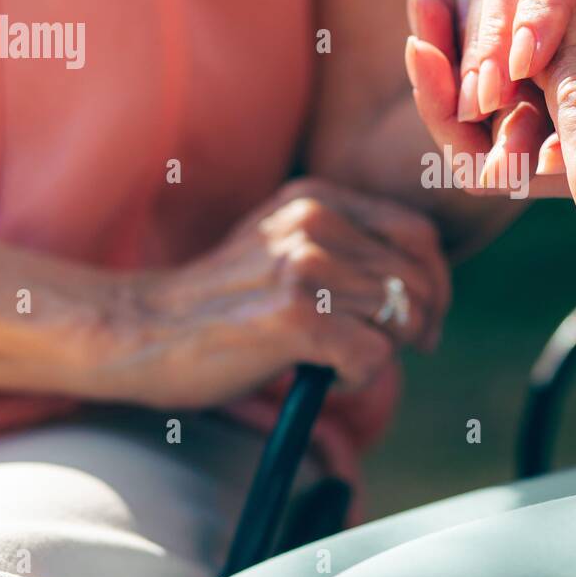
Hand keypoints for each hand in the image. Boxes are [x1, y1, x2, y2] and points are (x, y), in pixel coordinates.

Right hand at [98, 178, 450, 408]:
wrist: (141, 331)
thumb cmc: (220, 304)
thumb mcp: (283, 248)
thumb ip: (346, 249)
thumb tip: (425, 288)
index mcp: (317, 199)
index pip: (418, 234)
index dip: (434, 283)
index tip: (425, 319)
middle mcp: (315, 222)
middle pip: (416, 279)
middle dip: (417, 324)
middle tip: (394, 352)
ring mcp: (304, 266)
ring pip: (401, 318)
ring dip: (383, 351)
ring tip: (339, 359)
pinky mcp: (296, 316)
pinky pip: (374, 355)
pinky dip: (358, 377)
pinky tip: (320, 376)